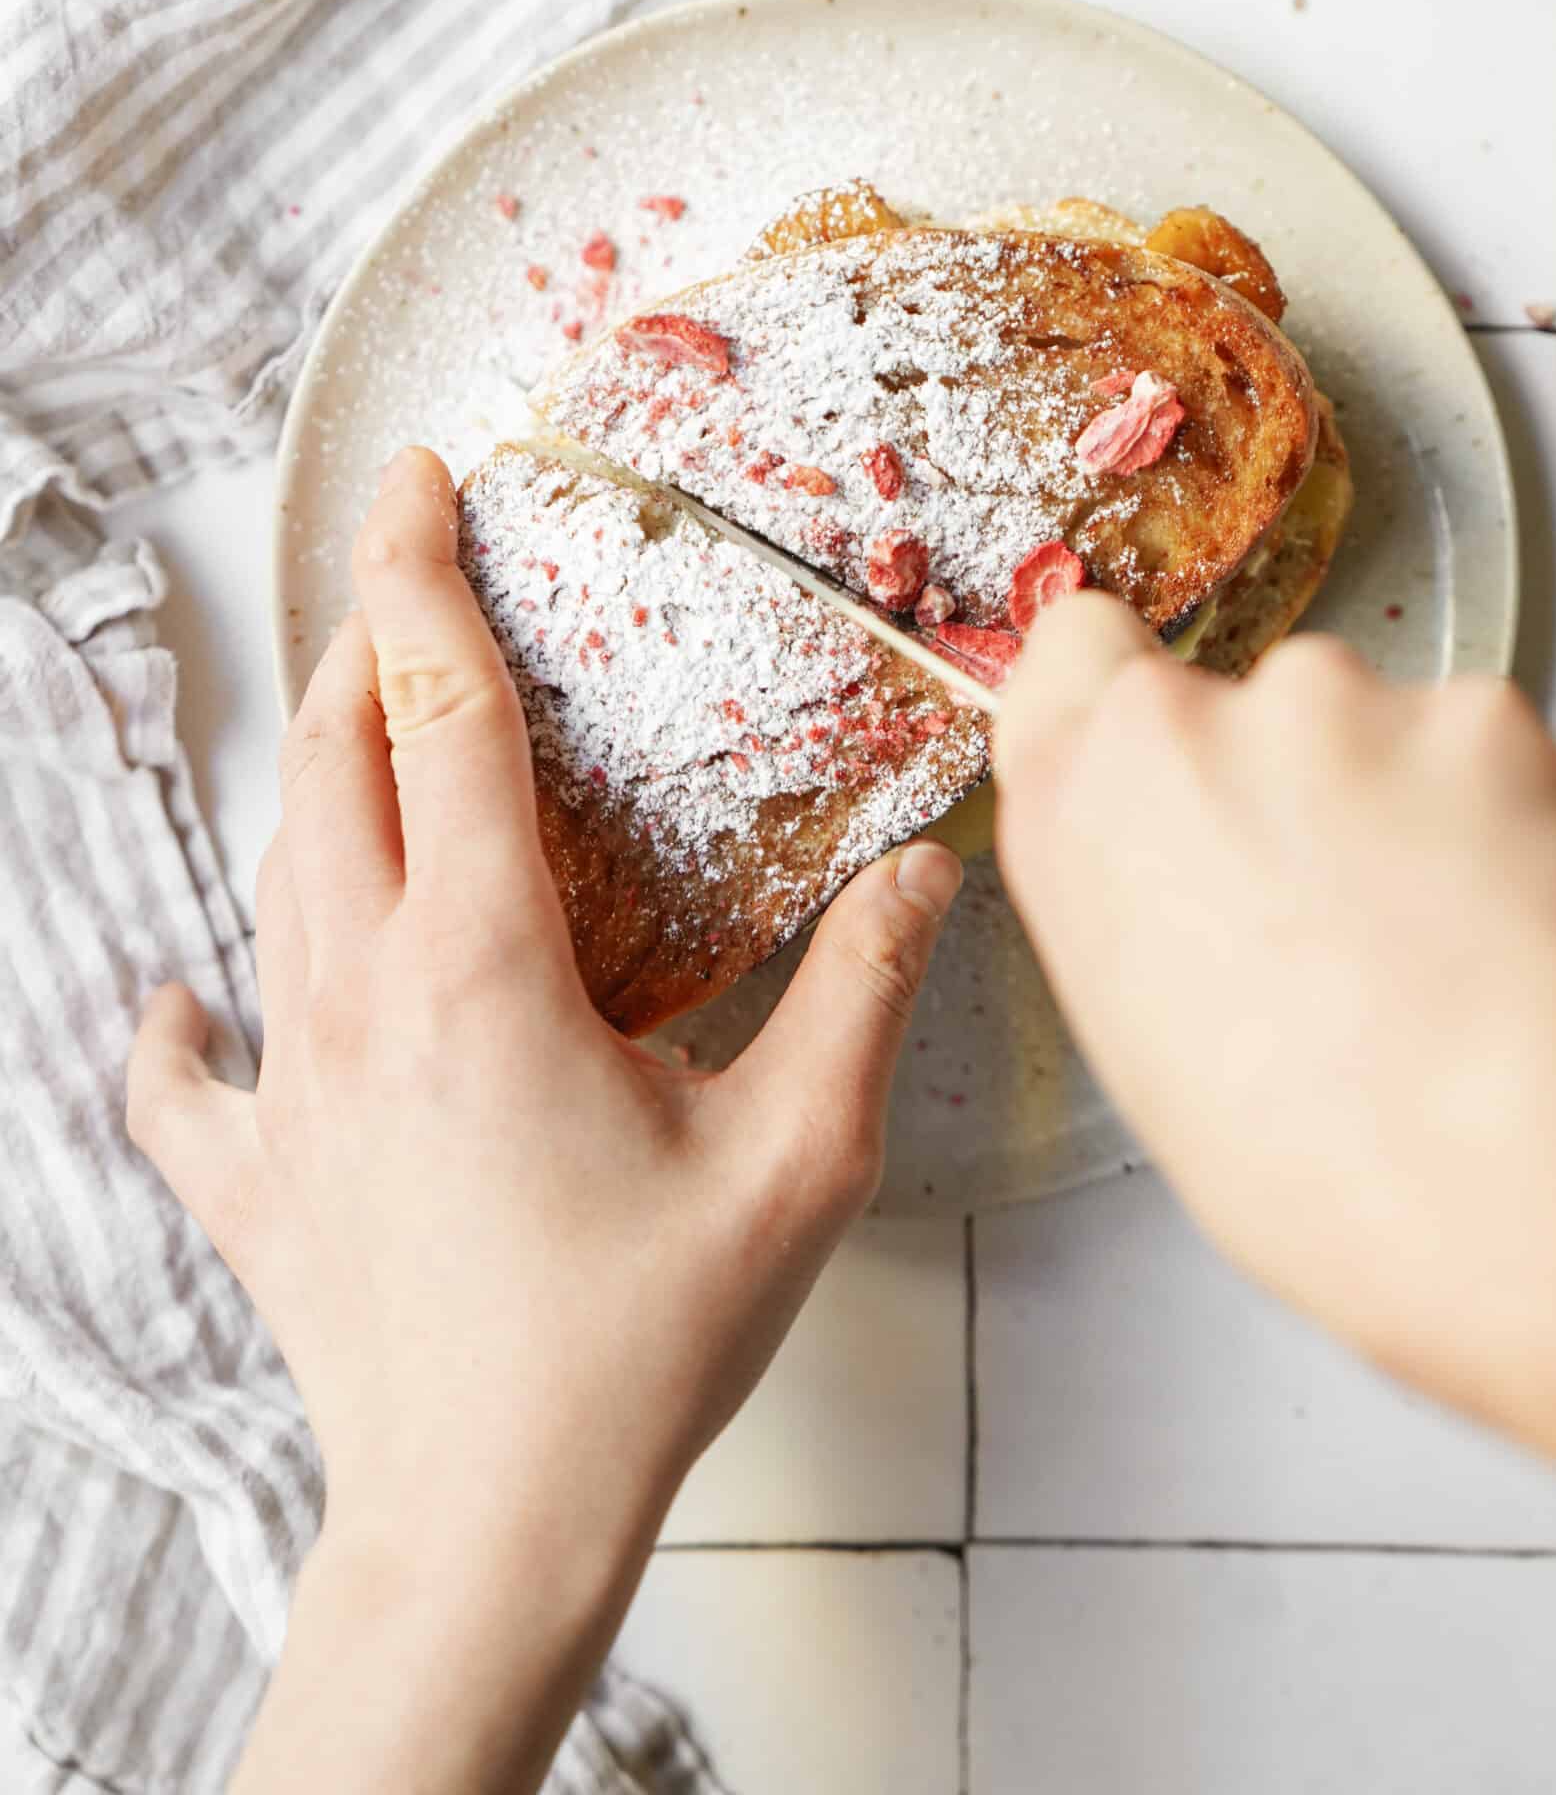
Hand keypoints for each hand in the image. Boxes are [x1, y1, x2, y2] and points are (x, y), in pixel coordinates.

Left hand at [127, 448, 962, 1794]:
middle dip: (359, 638)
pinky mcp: (258, 1180)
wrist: (488, 1524)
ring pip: (272, 875)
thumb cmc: (637, 1344)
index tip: (428, 482)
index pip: (439, 710)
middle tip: (399, 562)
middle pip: (331, 761)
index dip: (429, 578)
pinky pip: (188, 1080)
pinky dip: (182, 1023)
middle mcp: (360, 994)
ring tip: (350, 717)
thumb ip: (863, 990)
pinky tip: (179, 1009)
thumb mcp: (798, 1160)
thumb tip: (924, 868)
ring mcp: (291, 1085)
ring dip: (309, 773)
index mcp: (481, 963)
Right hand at [994, 599, 1555, 1536]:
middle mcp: (1198, 717)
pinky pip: (1497, 753)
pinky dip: (1515, 818)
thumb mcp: (1134, 1025)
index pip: (1081, 648)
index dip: (1140, 699)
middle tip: (1350, 916)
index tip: (1189, 756)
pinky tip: (1514, 928)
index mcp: (1083, 792)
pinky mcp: (1481, 713)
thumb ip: (1144, 888)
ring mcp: (1345, 700)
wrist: (1480, 1159)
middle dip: (1306, 782)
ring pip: (1388, 729)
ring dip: (1416, 802)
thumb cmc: (1300, 1151)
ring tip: (1445, 945)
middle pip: (1258, 706)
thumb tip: (1206, 873)